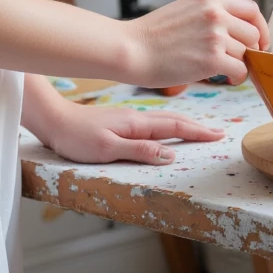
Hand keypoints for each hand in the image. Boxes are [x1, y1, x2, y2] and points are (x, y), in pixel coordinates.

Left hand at [44, 100, 226, 165]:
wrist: (53, 119)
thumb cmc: (76, 137)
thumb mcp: (107, 148)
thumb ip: (139, 150)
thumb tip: (170, 155)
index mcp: (136, 123)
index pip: (174, 127)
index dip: (198, 132)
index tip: (218, 135)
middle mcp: (135, 117)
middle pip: (173, 121)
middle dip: (197, 128)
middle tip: (217, 133)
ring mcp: (127, 118)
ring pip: (163, 120)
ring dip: (184, 126)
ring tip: (199, 131)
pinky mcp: (119, 121)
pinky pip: (152, 122)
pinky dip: (167, 125)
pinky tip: (165, 130)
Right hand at [125, 0, 267, 87]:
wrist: (131, 49)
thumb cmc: (152, 35)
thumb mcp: (185, 10)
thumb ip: (209, 14)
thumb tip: (234, 29)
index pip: (251, 9)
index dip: (260, 28)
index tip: (257, 41)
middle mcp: (215, 13)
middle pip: (253, 33)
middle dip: (251, 49)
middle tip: (241, 60)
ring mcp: (214, 35)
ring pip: (247, 53)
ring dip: (240, 64)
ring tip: (225, 70)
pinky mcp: (211, 59)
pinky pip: (241, 70)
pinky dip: (237, 78)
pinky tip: (226, 79)